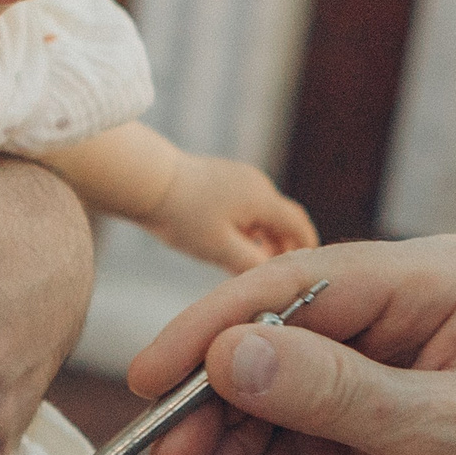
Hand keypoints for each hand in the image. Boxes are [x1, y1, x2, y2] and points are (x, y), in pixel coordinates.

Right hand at [127, 236, 455, 454]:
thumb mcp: (445, 435)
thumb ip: (335, 395)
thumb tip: (228, 358)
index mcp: (438, 281)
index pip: (304, 287)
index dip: (219, 328)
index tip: (156, 376)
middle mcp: (409, 314)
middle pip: (279, 344)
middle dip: (219, 406)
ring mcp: (392, 369)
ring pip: (281, 397)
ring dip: (236, 450)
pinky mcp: (382, 425)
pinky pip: (302, 439)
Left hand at [141, 153, 316, 273]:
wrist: (148, 180)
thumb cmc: (183, 216)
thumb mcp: (220, 249)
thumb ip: (252, 264)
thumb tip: (274, 277)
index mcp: (263, 199)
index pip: (298, 225)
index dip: (306, 248)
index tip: (307, 269)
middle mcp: (257, 184)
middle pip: (282, 218)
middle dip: (284, 245)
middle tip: (280, 273)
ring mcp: (239, 178)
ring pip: (262, 213)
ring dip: (263, 237)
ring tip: (253, 263)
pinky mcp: (221, 178)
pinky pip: (245, 205)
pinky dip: (247, 226)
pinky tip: (231, 243)